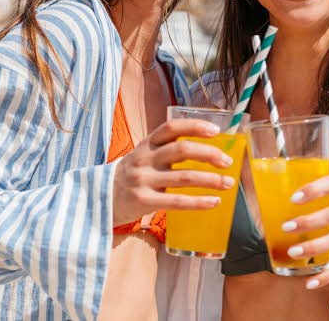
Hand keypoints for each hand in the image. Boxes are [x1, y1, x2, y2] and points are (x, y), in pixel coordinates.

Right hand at [112, 118, 235, 225]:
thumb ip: (166, 149)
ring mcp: (143, 180)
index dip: (195, 126)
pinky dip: (199, 202)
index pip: (172, 127)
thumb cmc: (132, 174)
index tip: (216, 131)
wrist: (100, 197)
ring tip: (228, 183)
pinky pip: (176, 202)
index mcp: (147, 143)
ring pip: (184, 177)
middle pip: (182, 150)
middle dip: (209, 154)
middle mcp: (145, 158)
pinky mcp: (143, 201)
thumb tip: (207, 149)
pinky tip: (214, 202)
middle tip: (227, 161)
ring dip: (211, 180)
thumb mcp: (144, 155)